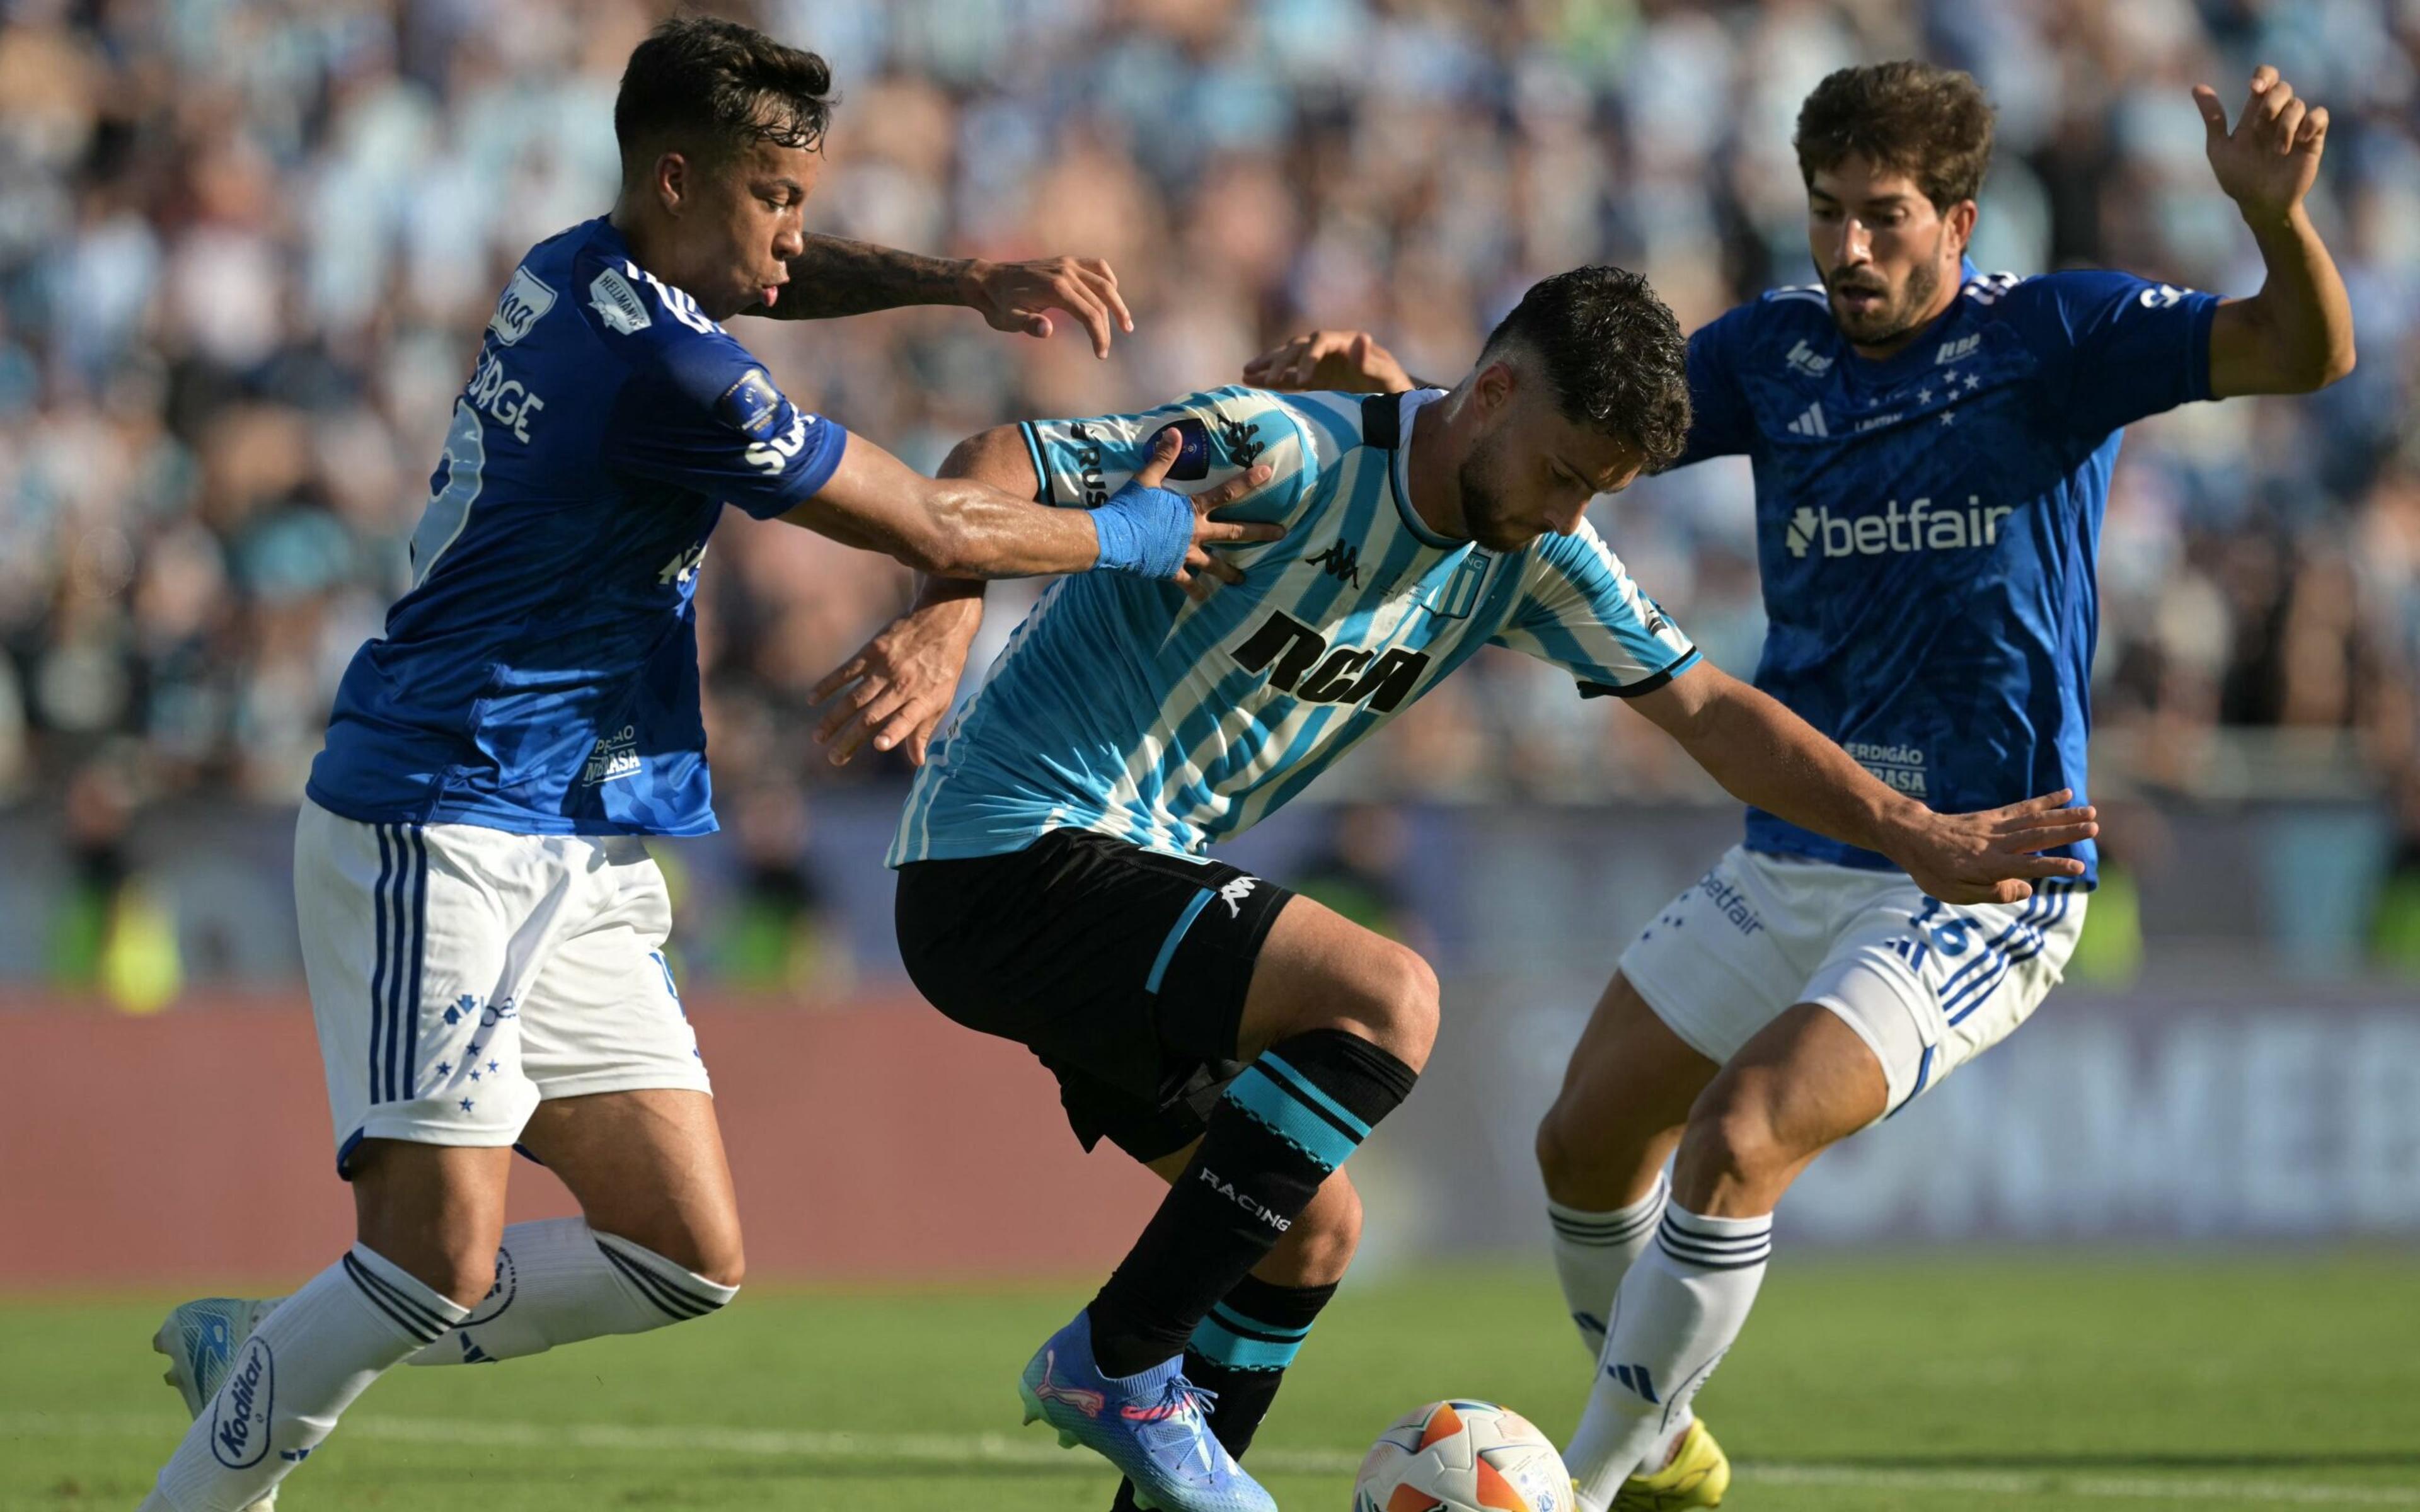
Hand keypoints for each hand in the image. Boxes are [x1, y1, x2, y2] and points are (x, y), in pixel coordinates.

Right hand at [810, 587, 984, 766]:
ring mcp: (885, 668)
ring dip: (834, 719)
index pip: (908, 719)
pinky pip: (845, 672)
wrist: (942, 620)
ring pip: (854, 698)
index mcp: (923, 699)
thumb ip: (924, 729)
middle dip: (851, 739)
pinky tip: (812, 699)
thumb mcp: (942, 699)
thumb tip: (918, 762)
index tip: (880, 745)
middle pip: (872, 716)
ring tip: (818, 738)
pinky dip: (828, 685)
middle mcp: (902, 685)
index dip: (895, 732)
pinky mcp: (872, 652)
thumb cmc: (944, 667)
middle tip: (834, 759)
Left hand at [961, 256, 1133, 358]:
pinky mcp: (1066, 261)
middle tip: (1108, 347)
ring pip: (1104, 283)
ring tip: (1125, 323)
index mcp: (1055, 288)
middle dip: (1109, 326)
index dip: (1099, 336)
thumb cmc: (998, 304)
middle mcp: (1066, 272)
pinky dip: (1107, 279)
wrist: (987, 279)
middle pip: (1101, 300)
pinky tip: (1112, 293)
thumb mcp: (1007, 320)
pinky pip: (1096, 266)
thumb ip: (1028, 324)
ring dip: (1118, 303)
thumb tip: (1046, 330)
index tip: (1100, 355)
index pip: (1090, 314)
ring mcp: (1067, 264)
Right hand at [1095, 427, 1280, 590]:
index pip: (1226, 492)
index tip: (1268, 474)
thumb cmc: (1130, 508)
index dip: (1248, 481)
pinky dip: (1196, 592)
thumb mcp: (1145, 479)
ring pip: (1215, 565)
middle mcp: (1195, 532)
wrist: (1114, 539)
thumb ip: (1163, 457)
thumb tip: (1175, 433)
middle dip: (1259, 532)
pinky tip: (1204, 600)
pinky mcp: (1172, 570)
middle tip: (1281, 534)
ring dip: (1230, 573)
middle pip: (1233, 532)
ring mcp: (1186, 554)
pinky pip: (1188, 584)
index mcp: (1192, 509)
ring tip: (1243, 580)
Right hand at [1243, 329, 1413, 392]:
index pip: (1320, 341)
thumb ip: (1371, 360)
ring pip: (1287, 359)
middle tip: (1268, 380)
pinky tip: (1249, 381)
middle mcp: (1327, 349)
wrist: (1390, 400)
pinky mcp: (1311, 379)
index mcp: (1345, 343)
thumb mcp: (1386, 375)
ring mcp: (1317, 364)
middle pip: (1298, 348)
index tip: (1303, 379)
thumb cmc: (1392, 388)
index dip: (1309, 357)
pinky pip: (1286, 377)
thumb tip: (1361, 336)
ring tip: (1246, 372)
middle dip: (1281, 361)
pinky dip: (1268, 379)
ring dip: (1267, 364)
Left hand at [1882, 790, 2098, 905]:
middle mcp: (1996, 843)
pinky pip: (2023, 807)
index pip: (2028, 866)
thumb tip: (2028, 889)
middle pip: (2037, 836)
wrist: (1912, 837)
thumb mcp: (1956, 892)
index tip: (2079, 867)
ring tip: (2091, 811)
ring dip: (2064, 815)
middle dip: (2067, 832)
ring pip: (2035, 819)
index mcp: (1989, 865)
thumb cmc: (1934, 871)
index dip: (2054, 867)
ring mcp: (1996, 826)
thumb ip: (1993, 892)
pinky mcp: (1993, 815)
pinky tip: (2065, 794)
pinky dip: (2045, 800)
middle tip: (2095, 828)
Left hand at [2195, 66, 2328, 225]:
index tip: (2254, 89)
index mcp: (2255, 113)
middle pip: (2282, 87)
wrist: (2260, 203)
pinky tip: (2300, 140)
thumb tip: (2196, 87)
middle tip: (2258, 126)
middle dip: (2271, 102)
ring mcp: (2296, 126)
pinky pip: (2320, 115)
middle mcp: (2277, 116)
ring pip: (2298, 103)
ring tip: (2277, 150)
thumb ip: (2213, 118)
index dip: (2263, 76)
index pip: (2265, 78)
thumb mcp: (2220, 148)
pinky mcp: (2312, 138)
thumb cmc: (2238, 177)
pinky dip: (2311, 122)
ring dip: (2285, 124)